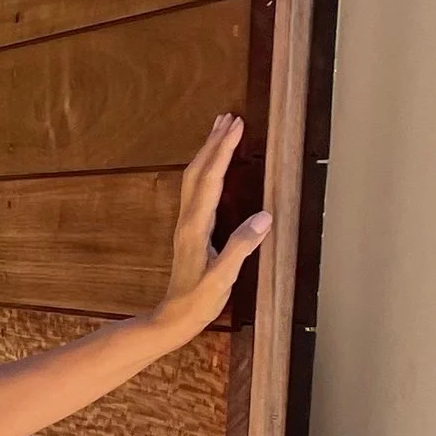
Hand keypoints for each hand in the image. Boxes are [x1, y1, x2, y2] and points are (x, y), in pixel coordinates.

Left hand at [150, 113, 270, 344]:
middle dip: (214, 142)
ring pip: (194, 178)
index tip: (236, 126)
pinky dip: (207, 170)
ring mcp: (187, 224)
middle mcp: (188, 221)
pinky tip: (214, 168)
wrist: (171, 318)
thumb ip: (240, 248)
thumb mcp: (222, 278)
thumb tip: (264, 218)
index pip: (210, 180)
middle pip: (198, 171)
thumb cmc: (197, 302)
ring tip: (220, 130)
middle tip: (229, 116)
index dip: (224, 151)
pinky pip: (197, 190)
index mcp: (196, 228)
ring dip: (208, 152)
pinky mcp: (190, 231)